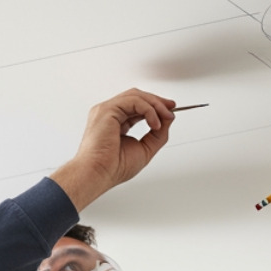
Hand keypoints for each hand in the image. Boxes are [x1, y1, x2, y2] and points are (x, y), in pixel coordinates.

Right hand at [51, 89, 176, 209]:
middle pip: (136, 97)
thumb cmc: (114, 167)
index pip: (136, 106)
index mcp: (115, 122)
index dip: (154, 106)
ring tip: (166, 116)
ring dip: (155, 105)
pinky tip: (155, 122)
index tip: (170, 111)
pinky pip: (133, 101)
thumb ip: (158, 134)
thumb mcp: (145, 149)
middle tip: (171, 109)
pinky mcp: (107, 110)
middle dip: (156, 101)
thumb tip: (168, 118)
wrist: (99, 173)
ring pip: (135, 96)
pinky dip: (148, 110)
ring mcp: (107, 110)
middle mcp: (109, 114)